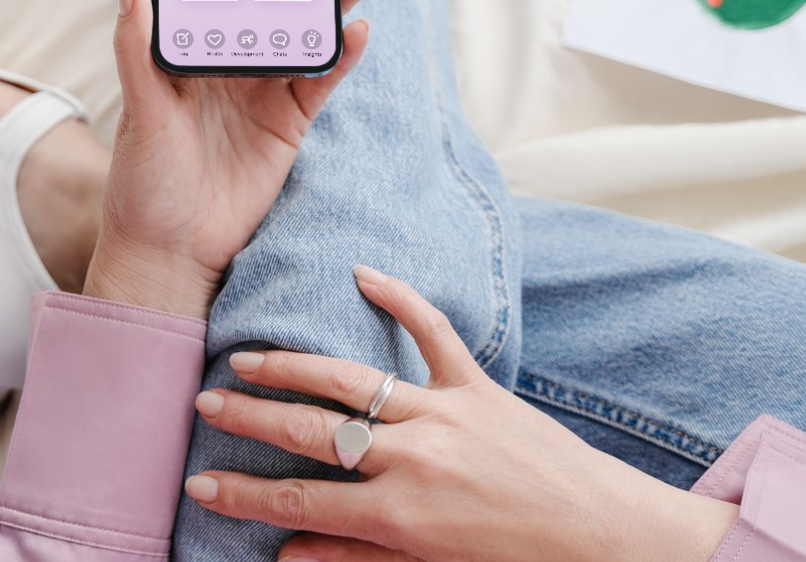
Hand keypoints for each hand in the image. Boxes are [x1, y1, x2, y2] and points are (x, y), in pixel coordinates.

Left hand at [83, 0, 376, 319]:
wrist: (172, 249)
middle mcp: (232, 57)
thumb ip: (140, 48)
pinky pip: (322, 79)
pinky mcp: (290, 120)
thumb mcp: (140, 108)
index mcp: (194, 44)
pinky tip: (357, 28)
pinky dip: (341, 55)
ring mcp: (264, 87)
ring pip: (307, 28)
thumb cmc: (143, 178)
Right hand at [185, 267, 739, 561]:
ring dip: (294, 368)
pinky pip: (433, 331)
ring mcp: (444, 411)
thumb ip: (357, 557)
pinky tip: (362, 273)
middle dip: (250, 421)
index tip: (199, 484)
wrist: (605, 538)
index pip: (302, 502)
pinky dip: (400, 297)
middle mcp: (414, 457)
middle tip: (204, 404)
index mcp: (401, 516)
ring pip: (352, 380)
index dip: (244, 496)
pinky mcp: (477, 383)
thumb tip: (287, 556)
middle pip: (312, 433)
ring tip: (247, 359)